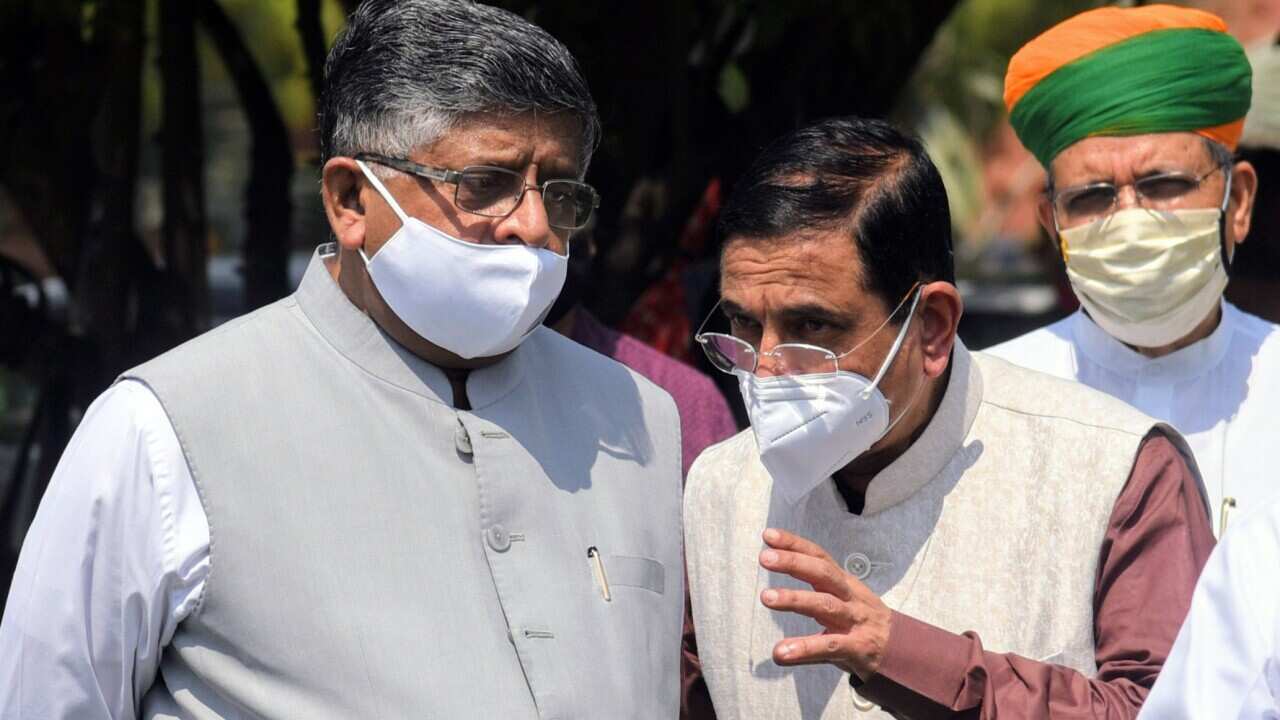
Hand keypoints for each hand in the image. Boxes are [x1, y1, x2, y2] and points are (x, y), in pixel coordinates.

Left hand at [758, 527, 891, 679]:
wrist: (902, 651)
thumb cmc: (860, 622)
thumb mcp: (840, 600)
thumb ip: (811, 591)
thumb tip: (767, 589)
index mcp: (843, 583)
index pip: (820, 556)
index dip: (796, 544)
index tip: (769, 535)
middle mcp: (850, 597)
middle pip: (824, 573)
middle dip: (795, 563)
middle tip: (765, 557)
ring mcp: (855, 621)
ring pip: (826, 605)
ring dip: (795, 600)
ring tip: (766, 597)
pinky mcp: (858, 648)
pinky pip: (829, 647)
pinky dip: (805, 648)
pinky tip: (781, 652)